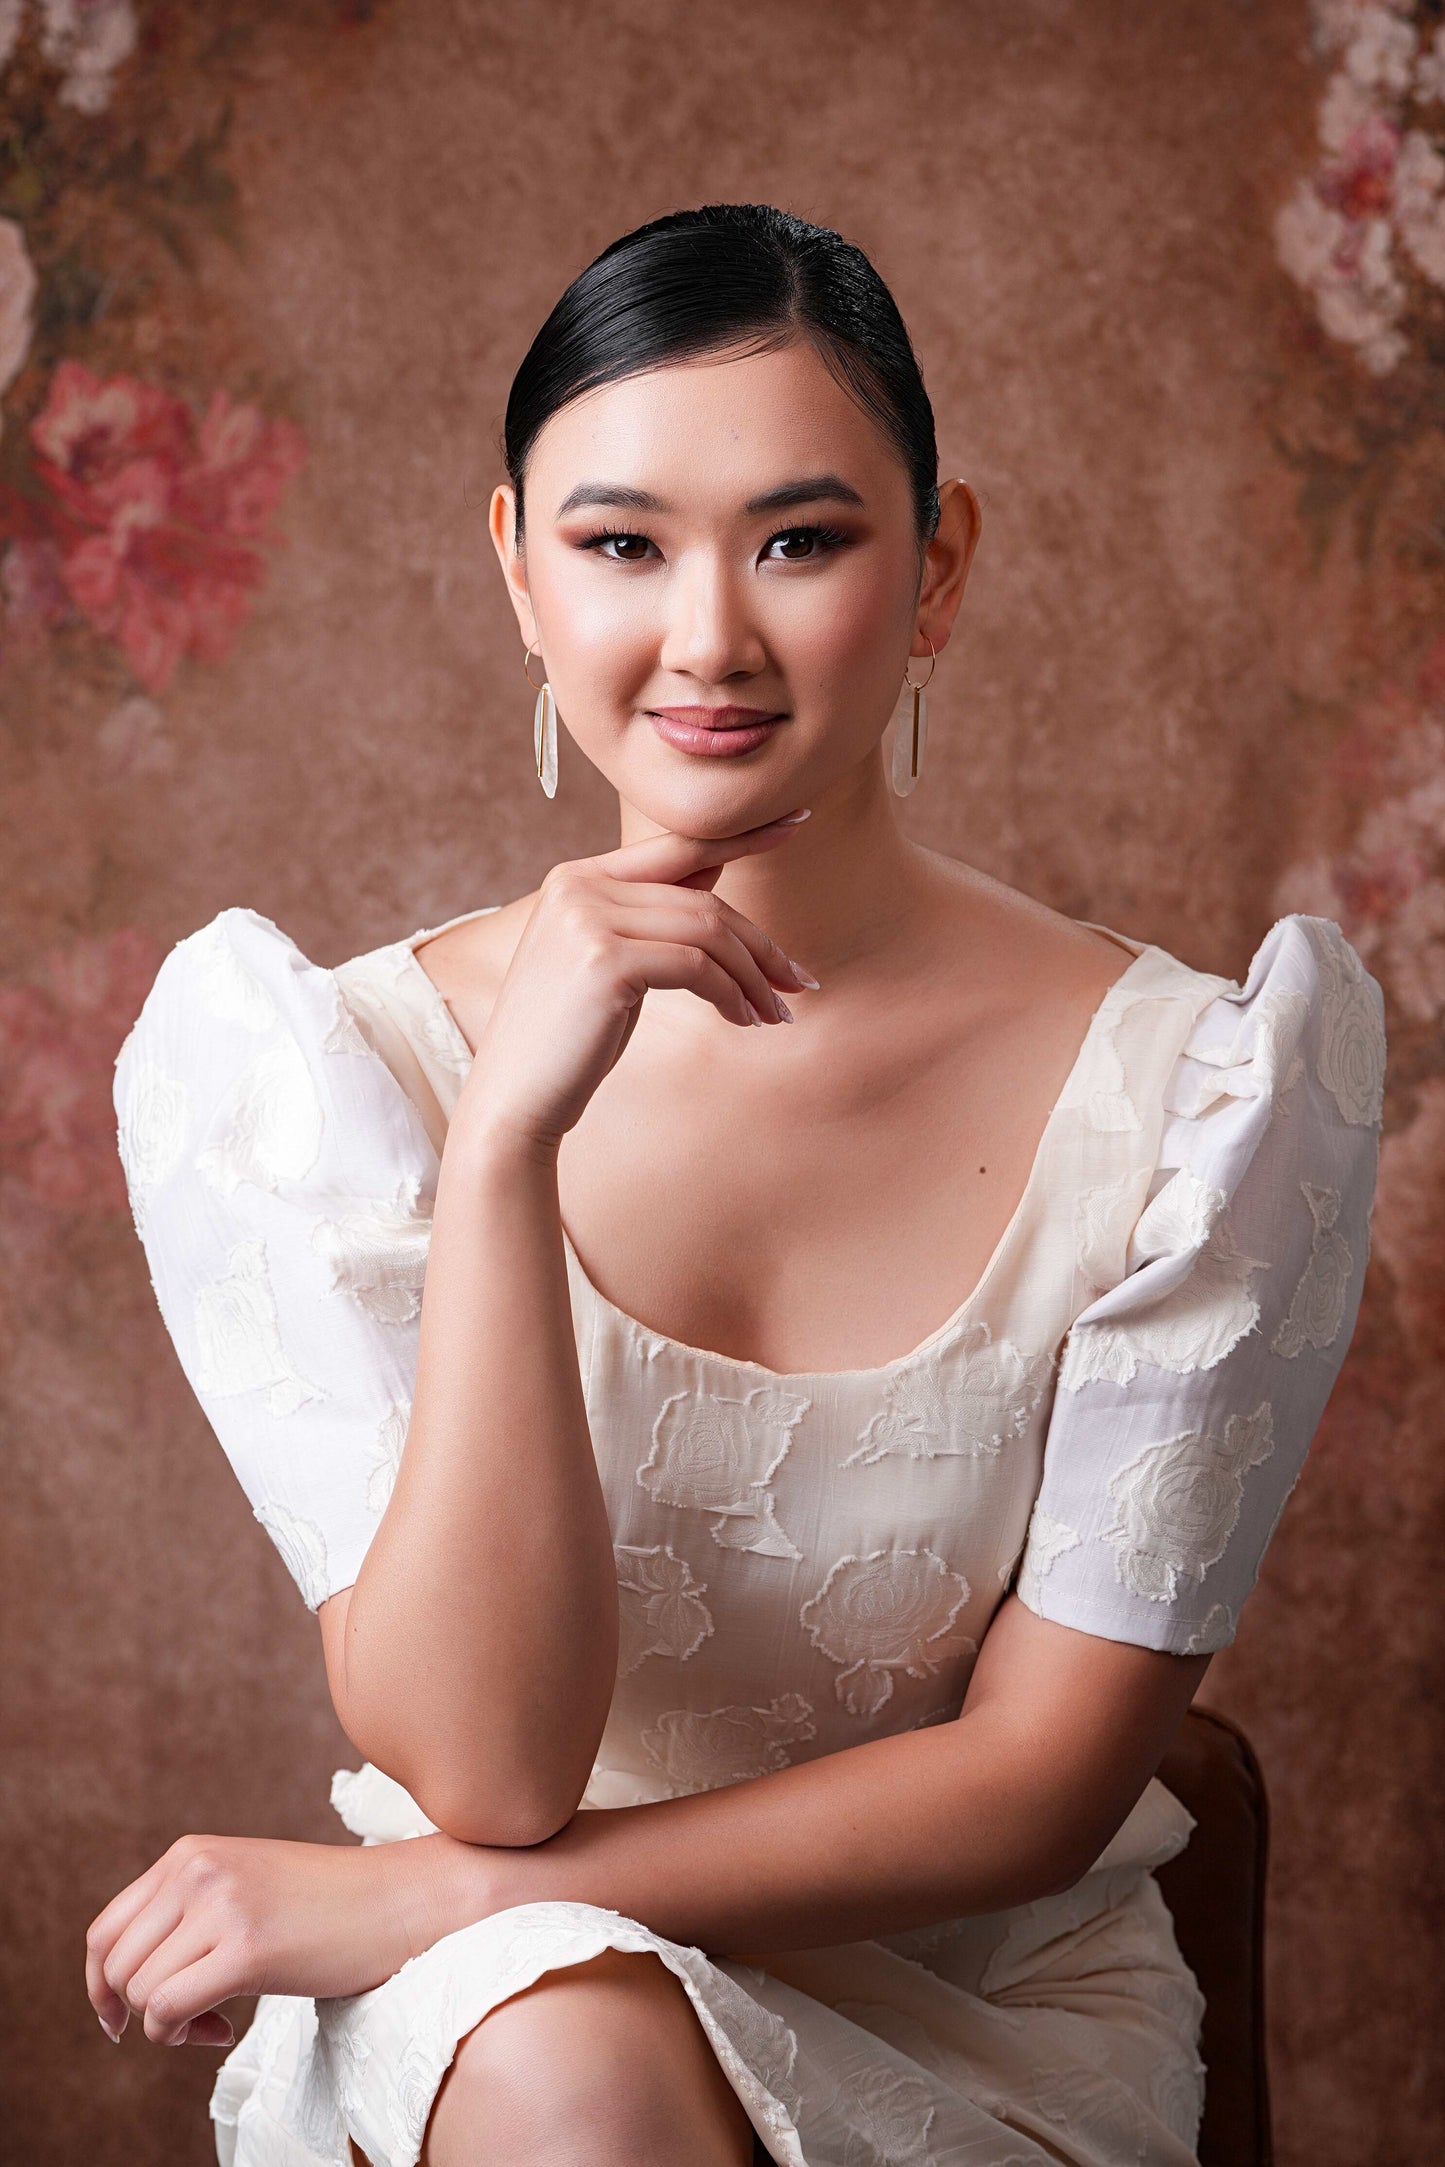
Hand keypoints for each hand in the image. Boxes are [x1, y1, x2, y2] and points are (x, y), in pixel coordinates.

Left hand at [85, 1830, 479, 2047]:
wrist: (400, 1901)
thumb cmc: (326, 1905)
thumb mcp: (242, 1885)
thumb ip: (185, 1909)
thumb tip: (118, 1978)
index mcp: (190, 1853)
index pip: (103, 1931)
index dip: (99, 1986)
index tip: (120, 2019)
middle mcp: (197, 1870)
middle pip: (115, 1967)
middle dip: (137, 2010)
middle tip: (190, 2020)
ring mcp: (221, 1906)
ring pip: (140, 1992)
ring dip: (166, 2026)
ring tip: (214, 2020)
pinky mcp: (247, 1948)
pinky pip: (168, 2011)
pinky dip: (182, 2036)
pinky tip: (224, 2031)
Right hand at [455, 807, 816, 1154]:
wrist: (513, 1097)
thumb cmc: (567, 1037)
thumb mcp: (612, 960)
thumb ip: (655, 912)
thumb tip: (716, 866)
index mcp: (576, 876)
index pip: (675, 845)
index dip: (741, 835)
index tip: (796, 821)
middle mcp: (578, 885)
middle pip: (702, 900)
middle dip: (760, 945)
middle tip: (797, 983)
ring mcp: (588, 918)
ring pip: (707, 931)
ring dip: (753, 976)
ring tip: (776, 1013)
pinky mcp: (605, 960)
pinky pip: (697, 966)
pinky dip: (731, 993)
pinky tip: (742, 1020)